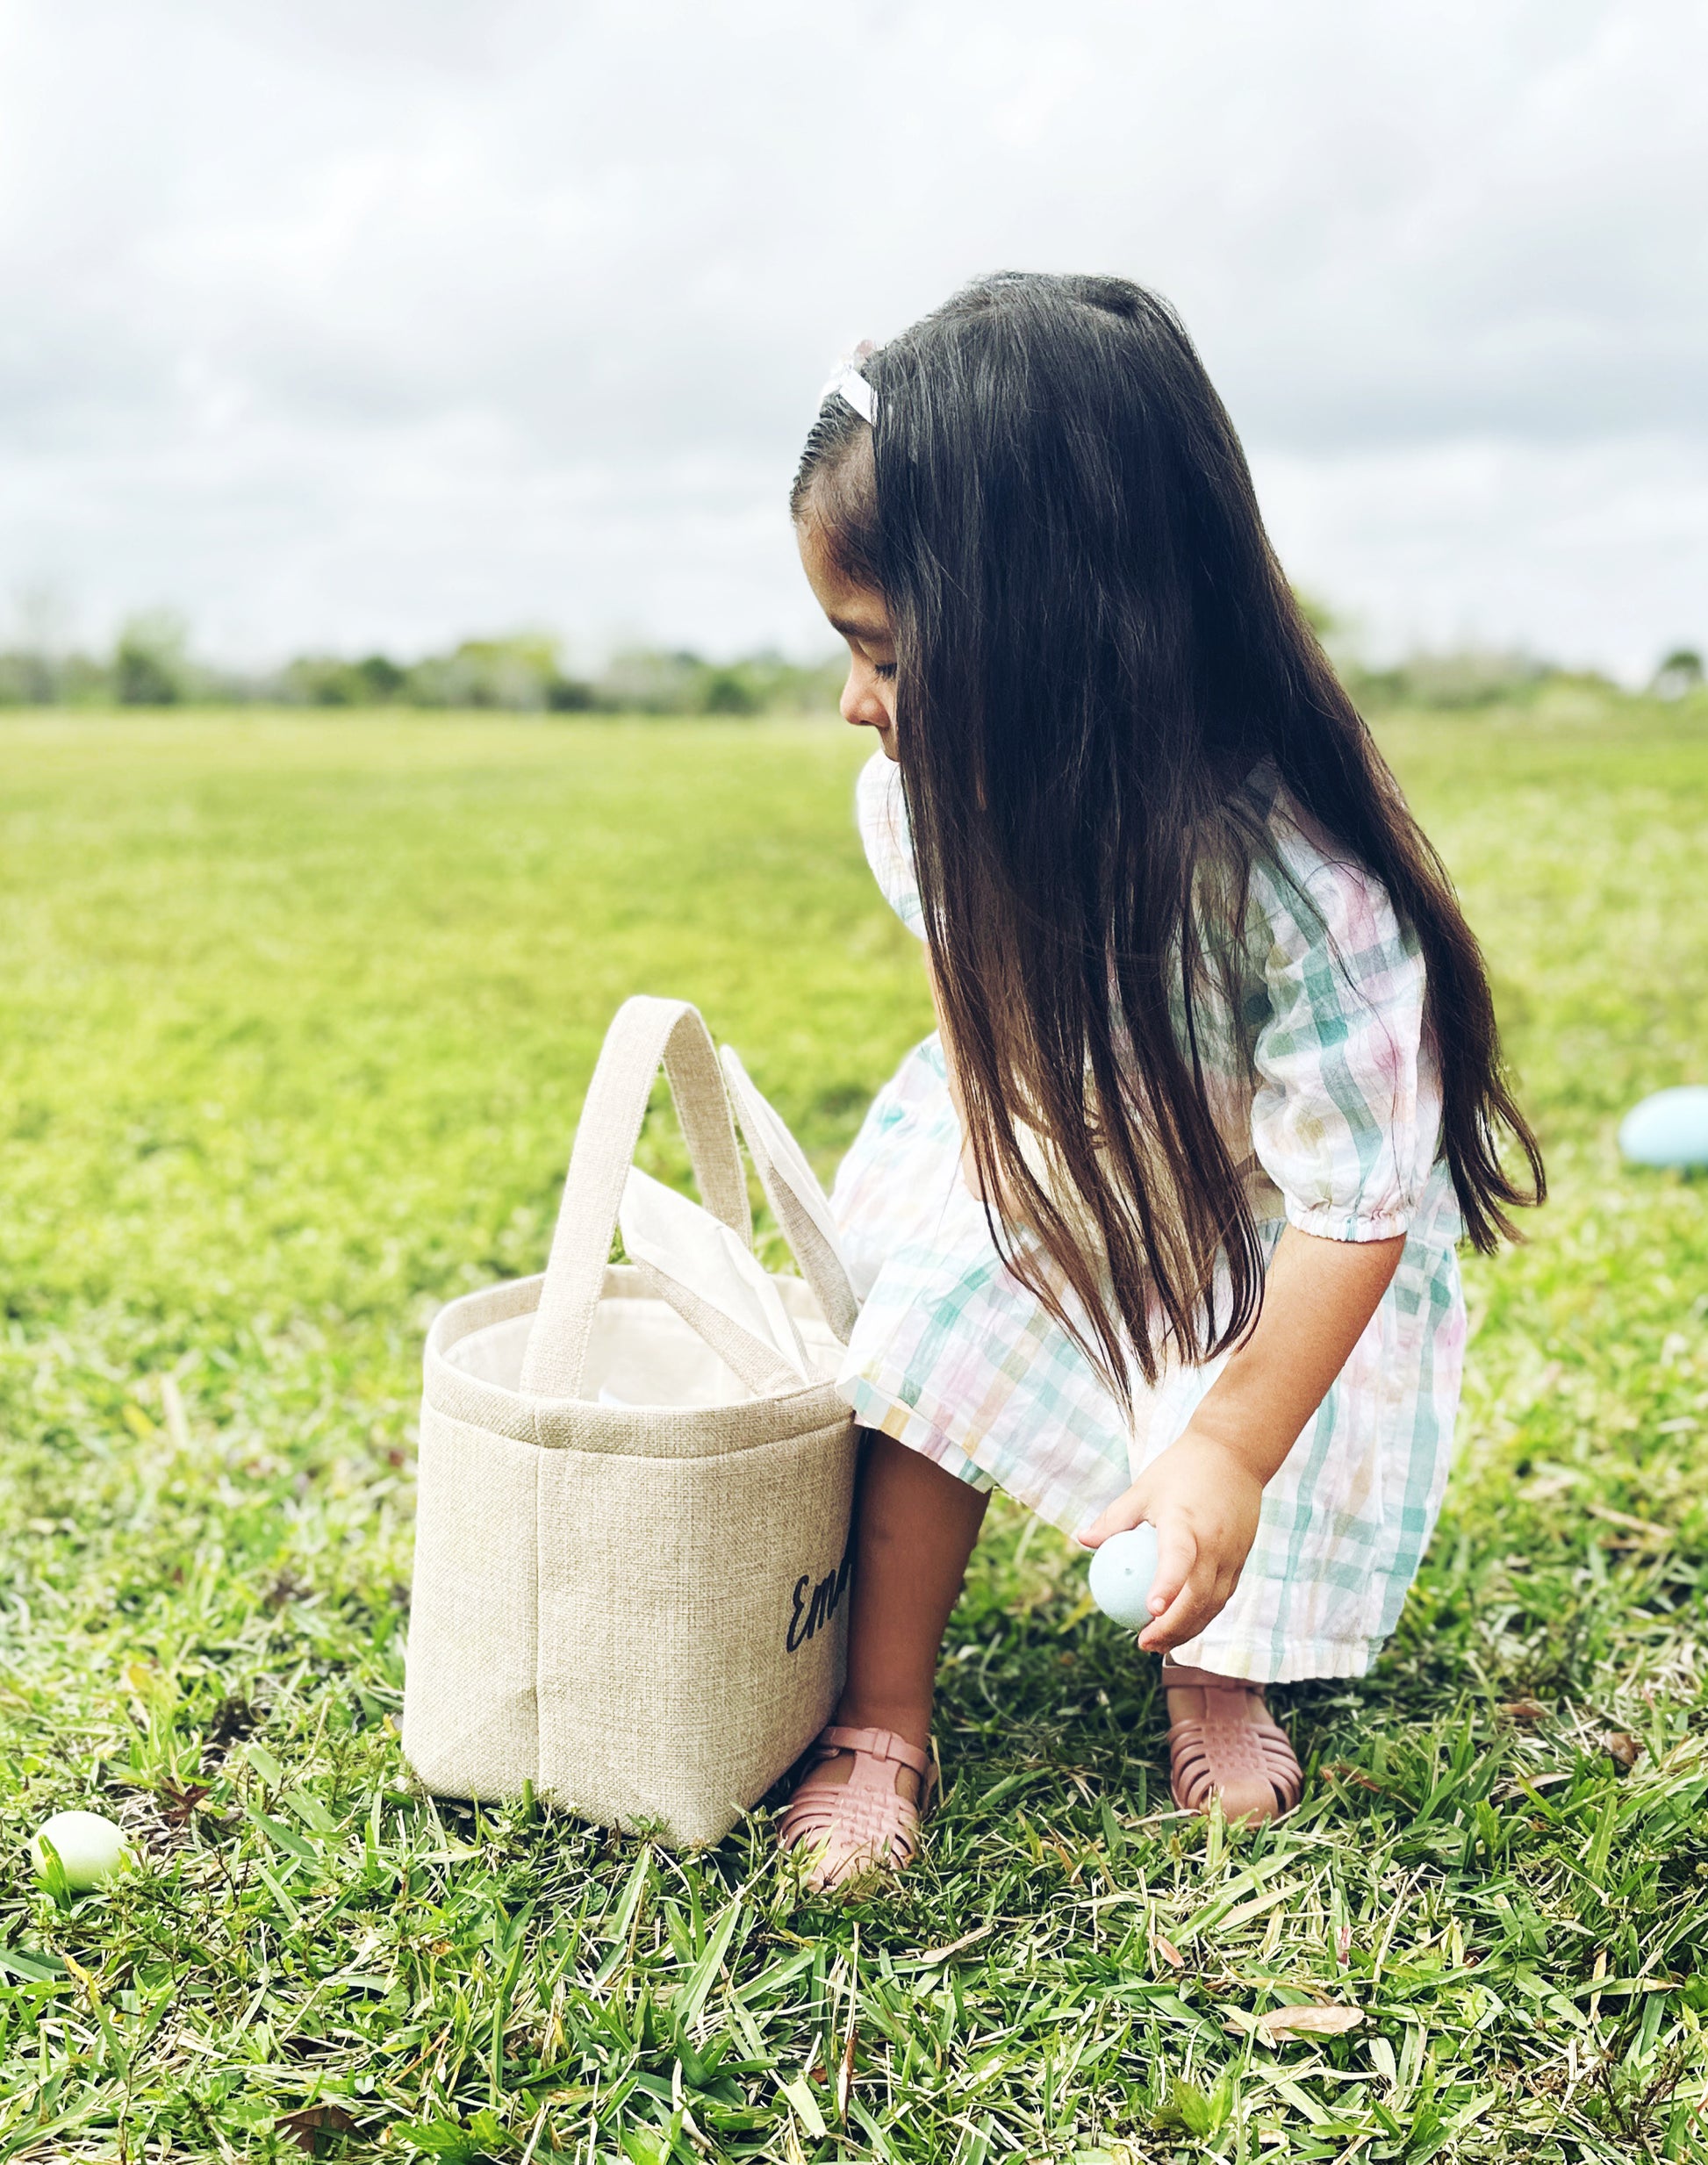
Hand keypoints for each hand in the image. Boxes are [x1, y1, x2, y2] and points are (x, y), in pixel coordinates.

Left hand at [1078, 1430, 1262, 1654]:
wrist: (1235, 1453)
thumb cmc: (1181, 1469)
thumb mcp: (1143, 1488)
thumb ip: (1115, 1518)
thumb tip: (1082, 1540)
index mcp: (1187, 1522)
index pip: (1178, 1560)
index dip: (1167, 1587)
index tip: (1149, 1611)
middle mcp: (1214, 1543)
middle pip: (1198, 1597)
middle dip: (1172, 1628)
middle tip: (1142, 1643)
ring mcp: (1233, 1555)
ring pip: (1213, 1604)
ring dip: (1188, 1629)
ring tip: (1158, 1644)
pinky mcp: (1242, 1560)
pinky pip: (1221, 1596)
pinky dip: (1203, 1614)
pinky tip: (1182, 1625)